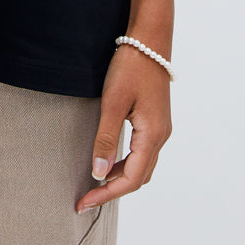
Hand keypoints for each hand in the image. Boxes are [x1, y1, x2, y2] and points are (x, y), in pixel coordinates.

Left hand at [75, 43, 172, 211]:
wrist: (149, 41)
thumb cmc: (131, 67)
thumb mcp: (113, 103)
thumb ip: (105, 139)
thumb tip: (98, 174)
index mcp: (152, 136)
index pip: (130, 179)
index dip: (106, 194)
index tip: (84, 203)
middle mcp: (160, 137)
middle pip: (138, 177)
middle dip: (111, 190)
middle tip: (85, 199)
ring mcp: (160, 129)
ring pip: (140, 166)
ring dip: (118, 178)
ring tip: (93, 184)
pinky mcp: (155, 121)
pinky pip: (141, 152)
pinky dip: (124, 163)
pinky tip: (108, 161)